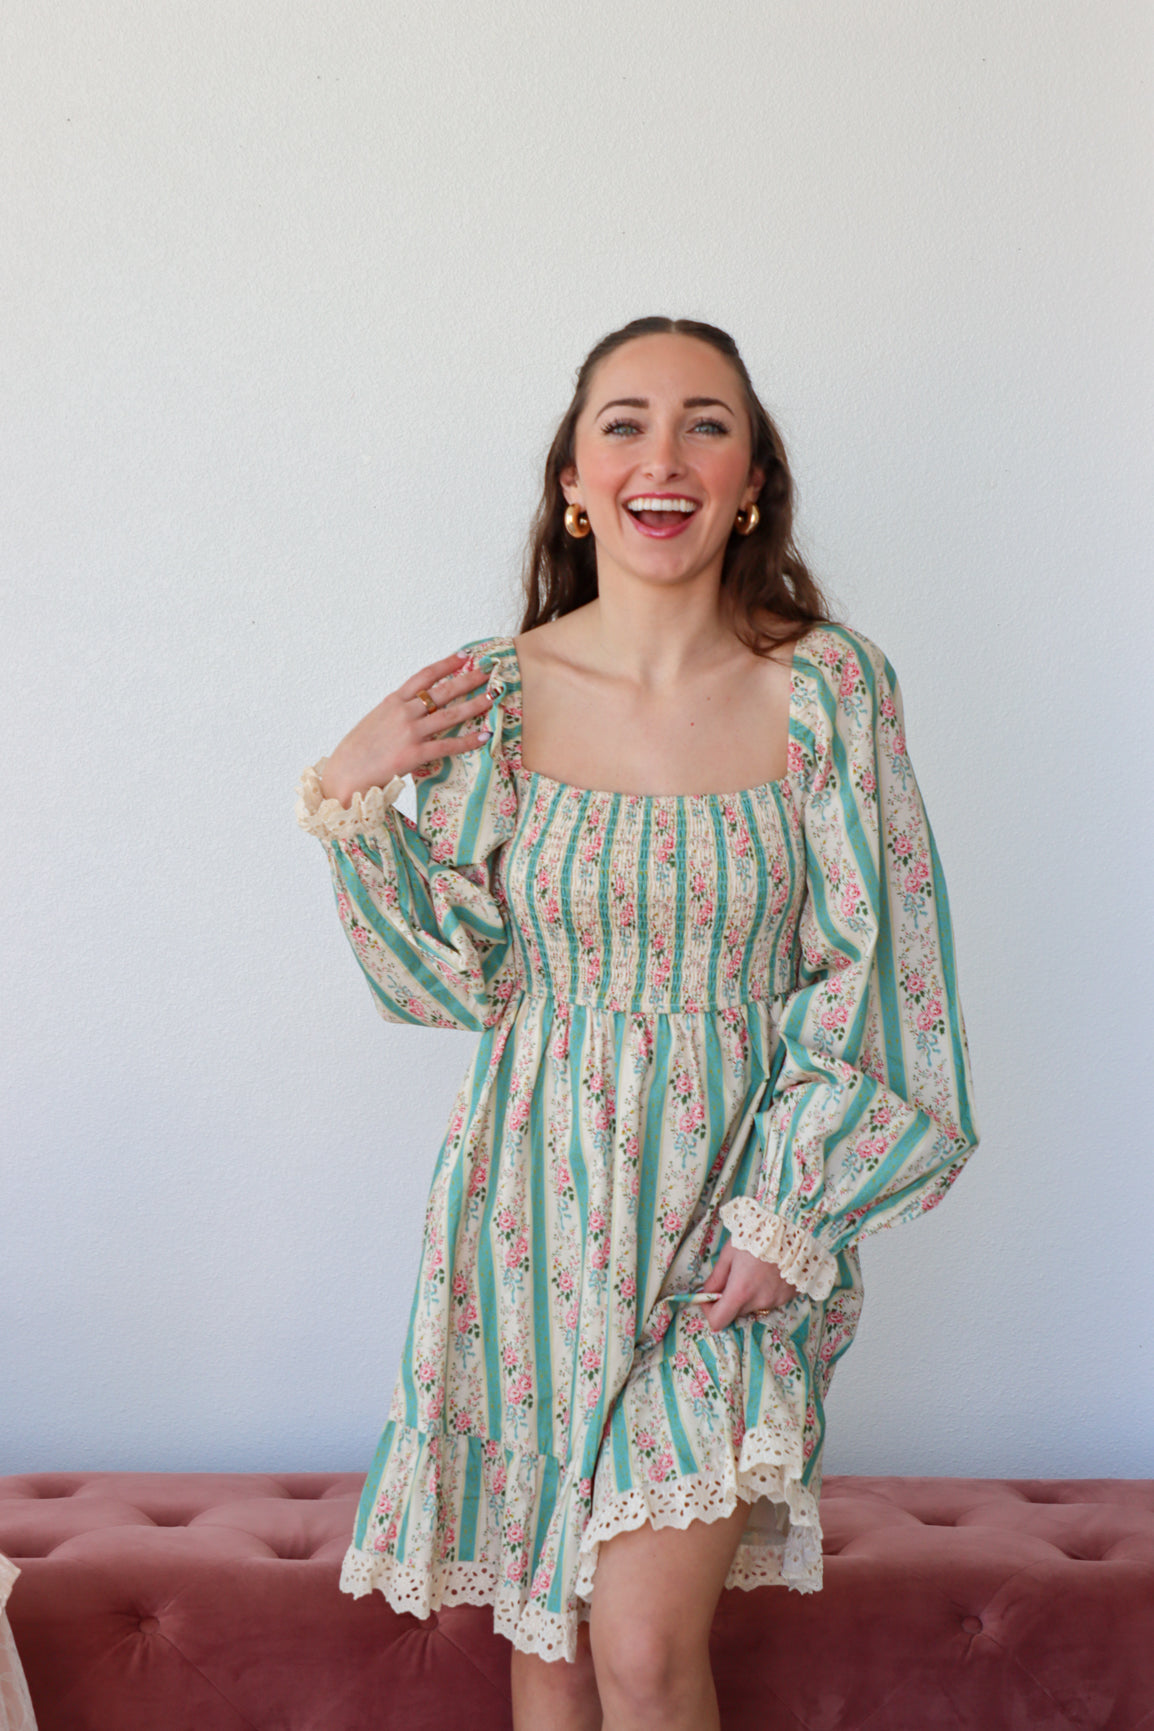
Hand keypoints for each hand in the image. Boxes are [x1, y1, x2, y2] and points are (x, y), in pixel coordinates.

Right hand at [319, 653, 494, 805]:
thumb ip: (395, 711)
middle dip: (468, 680)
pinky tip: (483, 736)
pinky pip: (447, 745)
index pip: (424, 676)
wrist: (344, 775)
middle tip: (488, 672)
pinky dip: (468, 741)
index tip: (464, 656)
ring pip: (450, 714)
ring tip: (492, 698)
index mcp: (393, 701)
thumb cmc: (357, 751)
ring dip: (474, 705)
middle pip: (442, 691)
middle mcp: (403, 712)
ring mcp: (409, 732)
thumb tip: (413, 707)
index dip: (446, 664)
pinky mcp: (413, 754)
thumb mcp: (374, 720)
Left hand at [698, 1243, 798, 1330]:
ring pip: (754, 1305)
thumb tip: (706, 1293)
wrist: (794, 1228)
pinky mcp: (789, 1296)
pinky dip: (766, 1290)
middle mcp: (759, 1301)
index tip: (709, 1297)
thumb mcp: (730, 1252)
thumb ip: (717, 1276)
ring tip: (755, 1269)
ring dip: (749, 1294)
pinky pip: (771, 1299)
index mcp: (740, 1291)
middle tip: (732, 1276)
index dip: (709, 1311)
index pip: (719, 1320)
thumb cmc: (757, 1236)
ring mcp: (776, 1300)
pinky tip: (770, 1271)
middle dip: (730, 1299)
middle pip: (736, 1311)